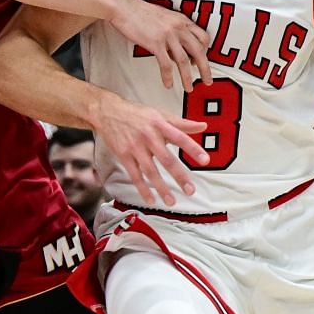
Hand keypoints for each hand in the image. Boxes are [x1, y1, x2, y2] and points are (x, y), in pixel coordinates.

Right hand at [93, 94, 208, 205]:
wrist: (108, 112)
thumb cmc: (137, 114)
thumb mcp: (160, 114)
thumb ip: (182, 123)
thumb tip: (203, 126)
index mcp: (160, 125)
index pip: (180, 138)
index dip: (193, 149)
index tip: (205, 160)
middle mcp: (148, 136)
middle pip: (166, 159)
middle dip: (179, 176)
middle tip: (190, 190)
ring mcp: (135, 147)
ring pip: (150, 171)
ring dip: (161, 188)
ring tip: (171, 201)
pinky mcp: (124, 156)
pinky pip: (135, 175)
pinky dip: (142, 189)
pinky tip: (151, 199)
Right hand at [108, 0, 212, 90]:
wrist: (124, 7)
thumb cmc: (141, 12)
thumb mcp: (164, 18)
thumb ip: (174, 31)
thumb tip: (176, 50)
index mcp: (182, 20)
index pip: (203, 37)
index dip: (205, 51)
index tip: (199, 62)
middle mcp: (179, 27)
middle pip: (199, 51)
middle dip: (205, 68)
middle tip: (208, 81)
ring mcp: (168, 35)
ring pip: (184, 60)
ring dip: (187, 77)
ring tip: (189, 88)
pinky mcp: (155, 43)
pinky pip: (166, 64)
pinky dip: (168, 77)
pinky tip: (168, 84)